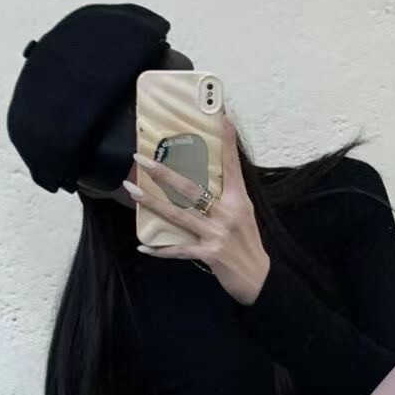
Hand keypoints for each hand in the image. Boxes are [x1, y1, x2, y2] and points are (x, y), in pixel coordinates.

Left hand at [127, 117, 271, 305]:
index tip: (221, 115)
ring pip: (179, 214)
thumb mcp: (244, 215)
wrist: (261, 279)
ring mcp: (217, 234)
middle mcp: (228, 213)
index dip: (227, 140)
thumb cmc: (250, 245)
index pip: (232, 164)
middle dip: (164, 172)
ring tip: (132, 190)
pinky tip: (143, 247)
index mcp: (239, 200)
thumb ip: (226, 199)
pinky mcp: (210, 254)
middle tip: (142, 157)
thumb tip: (204, 182)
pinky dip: (161, 250)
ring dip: (153, 203)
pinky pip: (179, 250)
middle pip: (191, 188)